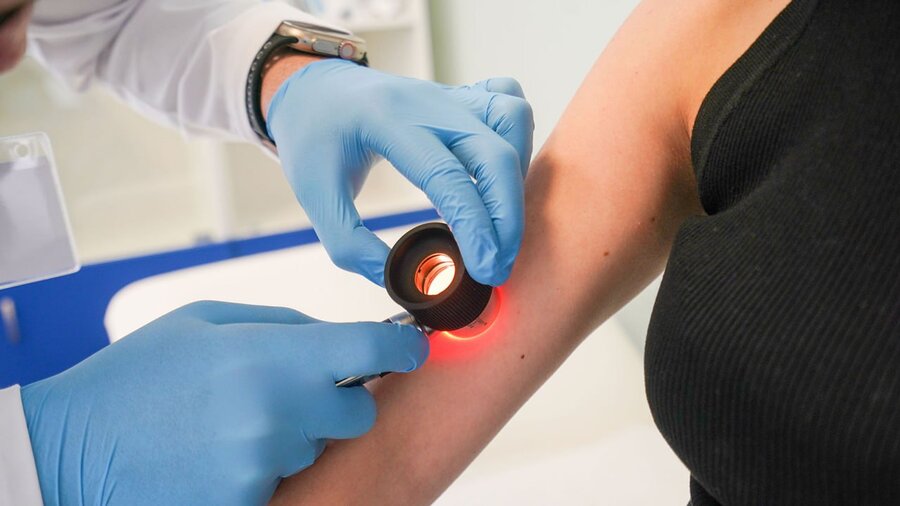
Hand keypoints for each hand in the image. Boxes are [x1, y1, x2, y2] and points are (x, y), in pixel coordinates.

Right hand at [20, 301, 427, 505]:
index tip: (410, 349)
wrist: (72, 449)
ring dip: (295, 437)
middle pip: (358, 414)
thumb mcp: (206, 322)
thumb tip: (335, 337)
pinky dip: (264, 468)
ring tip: (235, 423)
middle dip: (339, 404)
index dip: (401, 348)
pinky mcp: (247, 502)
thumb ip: (283, 325)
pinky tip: (221, 453)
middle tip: (293, 394)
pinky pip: (284, 481)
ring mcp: (264, 465)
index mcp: (272, 355)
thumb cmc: (136, 377)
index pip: (371, 350)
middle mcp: (279, 413)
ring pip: (317, 450)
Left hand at [266, 59, 533, 285]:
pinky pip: (508, 103)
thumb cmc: (313, 136)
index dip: (474, 226)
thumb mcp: (314, 194)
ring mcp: (449, 95)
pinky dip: (519, 138)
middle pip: (493, 152)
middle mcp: (427, 102)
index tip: (485, 269)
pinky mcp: (462, 98)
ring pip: (512, 120)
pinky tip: (504, 175)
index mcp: (387, 120)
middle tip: (498, 266)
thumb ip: (350, 244)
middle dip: (507, 217)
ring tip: (502, 222)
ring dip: (517, 176)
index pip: (446, 175)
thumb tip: (394, 279)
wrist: (314, 89)